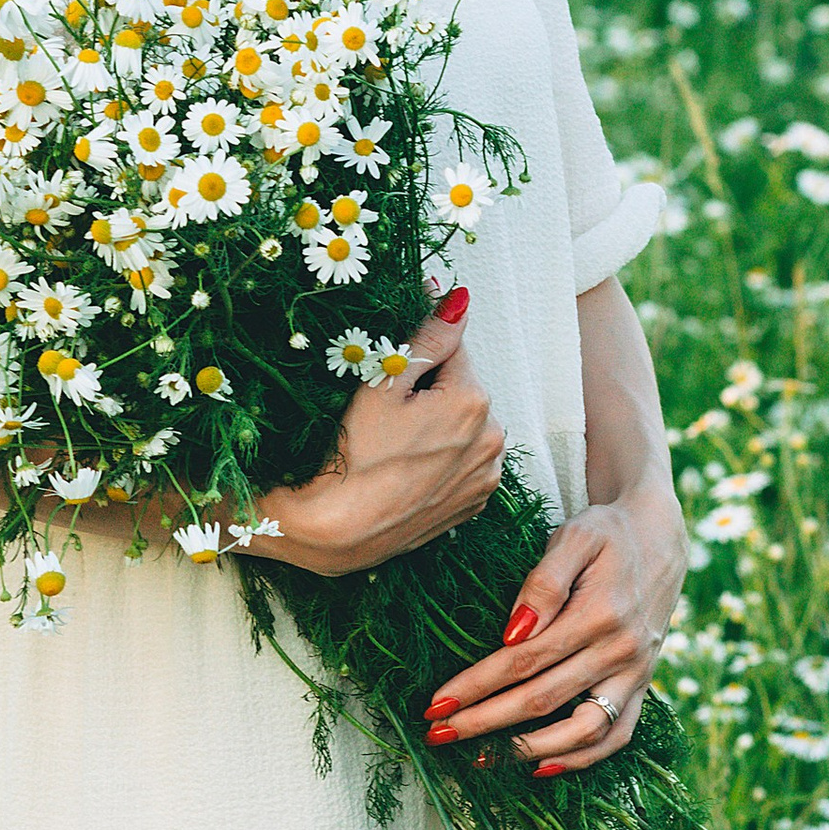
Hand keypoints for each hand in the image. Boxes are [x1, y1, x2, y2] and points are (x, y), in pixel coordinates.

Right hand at [239, 293, 505, 577]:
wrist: (336, 531)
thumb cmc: (351, 453)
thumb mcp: (382, 384)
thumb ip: (428, 337)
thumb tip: (458, 298)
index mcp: (474, 401)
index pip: (451, 349)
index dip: (414, 359)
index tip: (386, 378)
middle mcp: (493, 440)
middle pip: (460, 390)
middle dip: (429, 393)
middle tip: (384, 419)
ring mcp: (486, 476)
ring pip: (463, 427)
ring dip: (438, 426)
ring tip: (393, 447)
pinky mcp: (474, 504)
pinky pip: (463, 463)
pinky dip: (441, 459)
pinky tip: (407, 469)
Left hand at [420, 483, 688, 773]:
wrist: (660, 538)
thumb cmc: (607, 534)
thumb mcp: (574, 537)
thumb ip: (544, 583)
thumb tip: (511, 632)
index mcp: (599, 614)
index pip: (524, 661)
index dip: (476, 686)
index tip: (436, 703)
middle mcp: (620, 652)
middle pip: (542, 699)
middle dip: (485, 722)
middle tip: (438, 734)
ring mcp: (635, 674)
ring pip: (582, 730)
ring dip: (529, 751)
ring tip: (482, 758)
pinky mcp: (642, 686)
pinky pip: (616, 736)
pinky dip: (580, 759)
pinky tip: (539, 766)